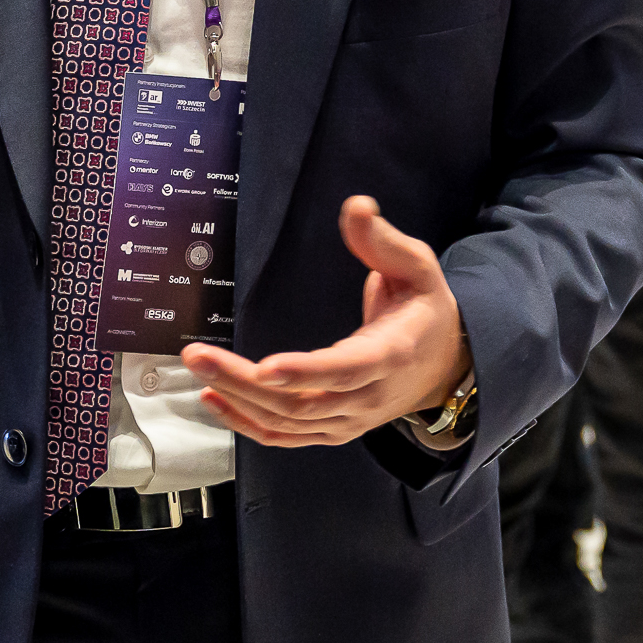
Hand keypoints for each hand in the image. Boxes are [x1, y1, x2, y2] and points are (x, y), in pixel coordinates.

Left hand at [182, 196, 467, 447]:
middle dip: (243, 381)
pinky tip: (214, 401)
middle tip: (198, 356)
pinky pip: (285, 436)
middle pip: (301, 401)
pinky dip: (247, 424)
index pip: (346, 369)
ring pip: (286, 422)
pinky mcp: (333, 430)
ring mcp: (349, 420)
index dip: (306, 372)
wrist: (444, 366)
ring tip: (198, 368)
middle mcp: (367, 396)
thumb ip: (384, 240)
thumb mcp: (418, 267)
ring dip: (237, 398)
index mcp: (392, 354)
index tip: (266, 367)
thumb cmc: (425, 309)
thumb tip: (357, 207)